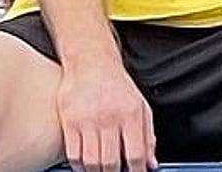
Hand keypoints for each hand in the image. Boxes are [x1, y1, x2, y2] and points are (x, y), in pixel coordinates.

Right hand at [56, 55, 157, 171]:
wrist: (91, 61)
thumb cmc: (117, 85)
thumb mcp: (140, 106)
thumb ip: (148, 136)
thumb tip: (152, 163)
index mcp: (130, 114)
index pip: (136, 154)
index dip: (136, 171)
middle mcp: (109, 117)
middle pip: (111, 162)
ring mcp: (87, 119)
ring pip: (91, 162)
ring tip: (101, 170)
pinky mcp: (69, 120)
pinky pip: (73, 154)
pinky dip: (79, 166)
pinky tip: (85, 164)